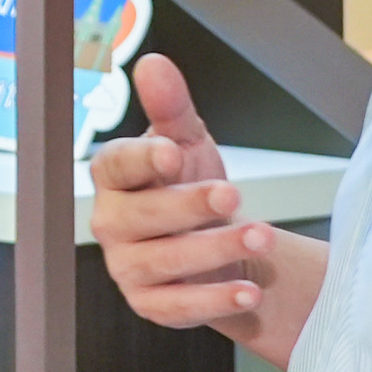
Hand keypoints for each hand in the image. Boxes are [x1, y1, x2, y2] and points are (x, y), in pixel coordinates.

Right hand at [89, 54, 328, 369]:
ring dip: (214, 251)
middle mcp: (112, 222)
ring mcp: (127, 266)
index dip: (142, 160)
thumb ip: (170, 106)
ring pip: (163, 262)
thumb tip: (153, 65)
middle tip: (233, 193)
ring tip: (260, 237)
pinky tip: (249, 291)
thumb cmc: (193, 187)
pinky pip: (178, 307)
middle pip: (141, 216)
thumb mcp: (189, 140)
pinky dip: (215, 300)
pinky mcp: (151, 304)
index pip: (117, 165)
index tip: (174, 153)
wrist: (220, 245)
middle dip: (189, 206)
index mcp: (115, 176)